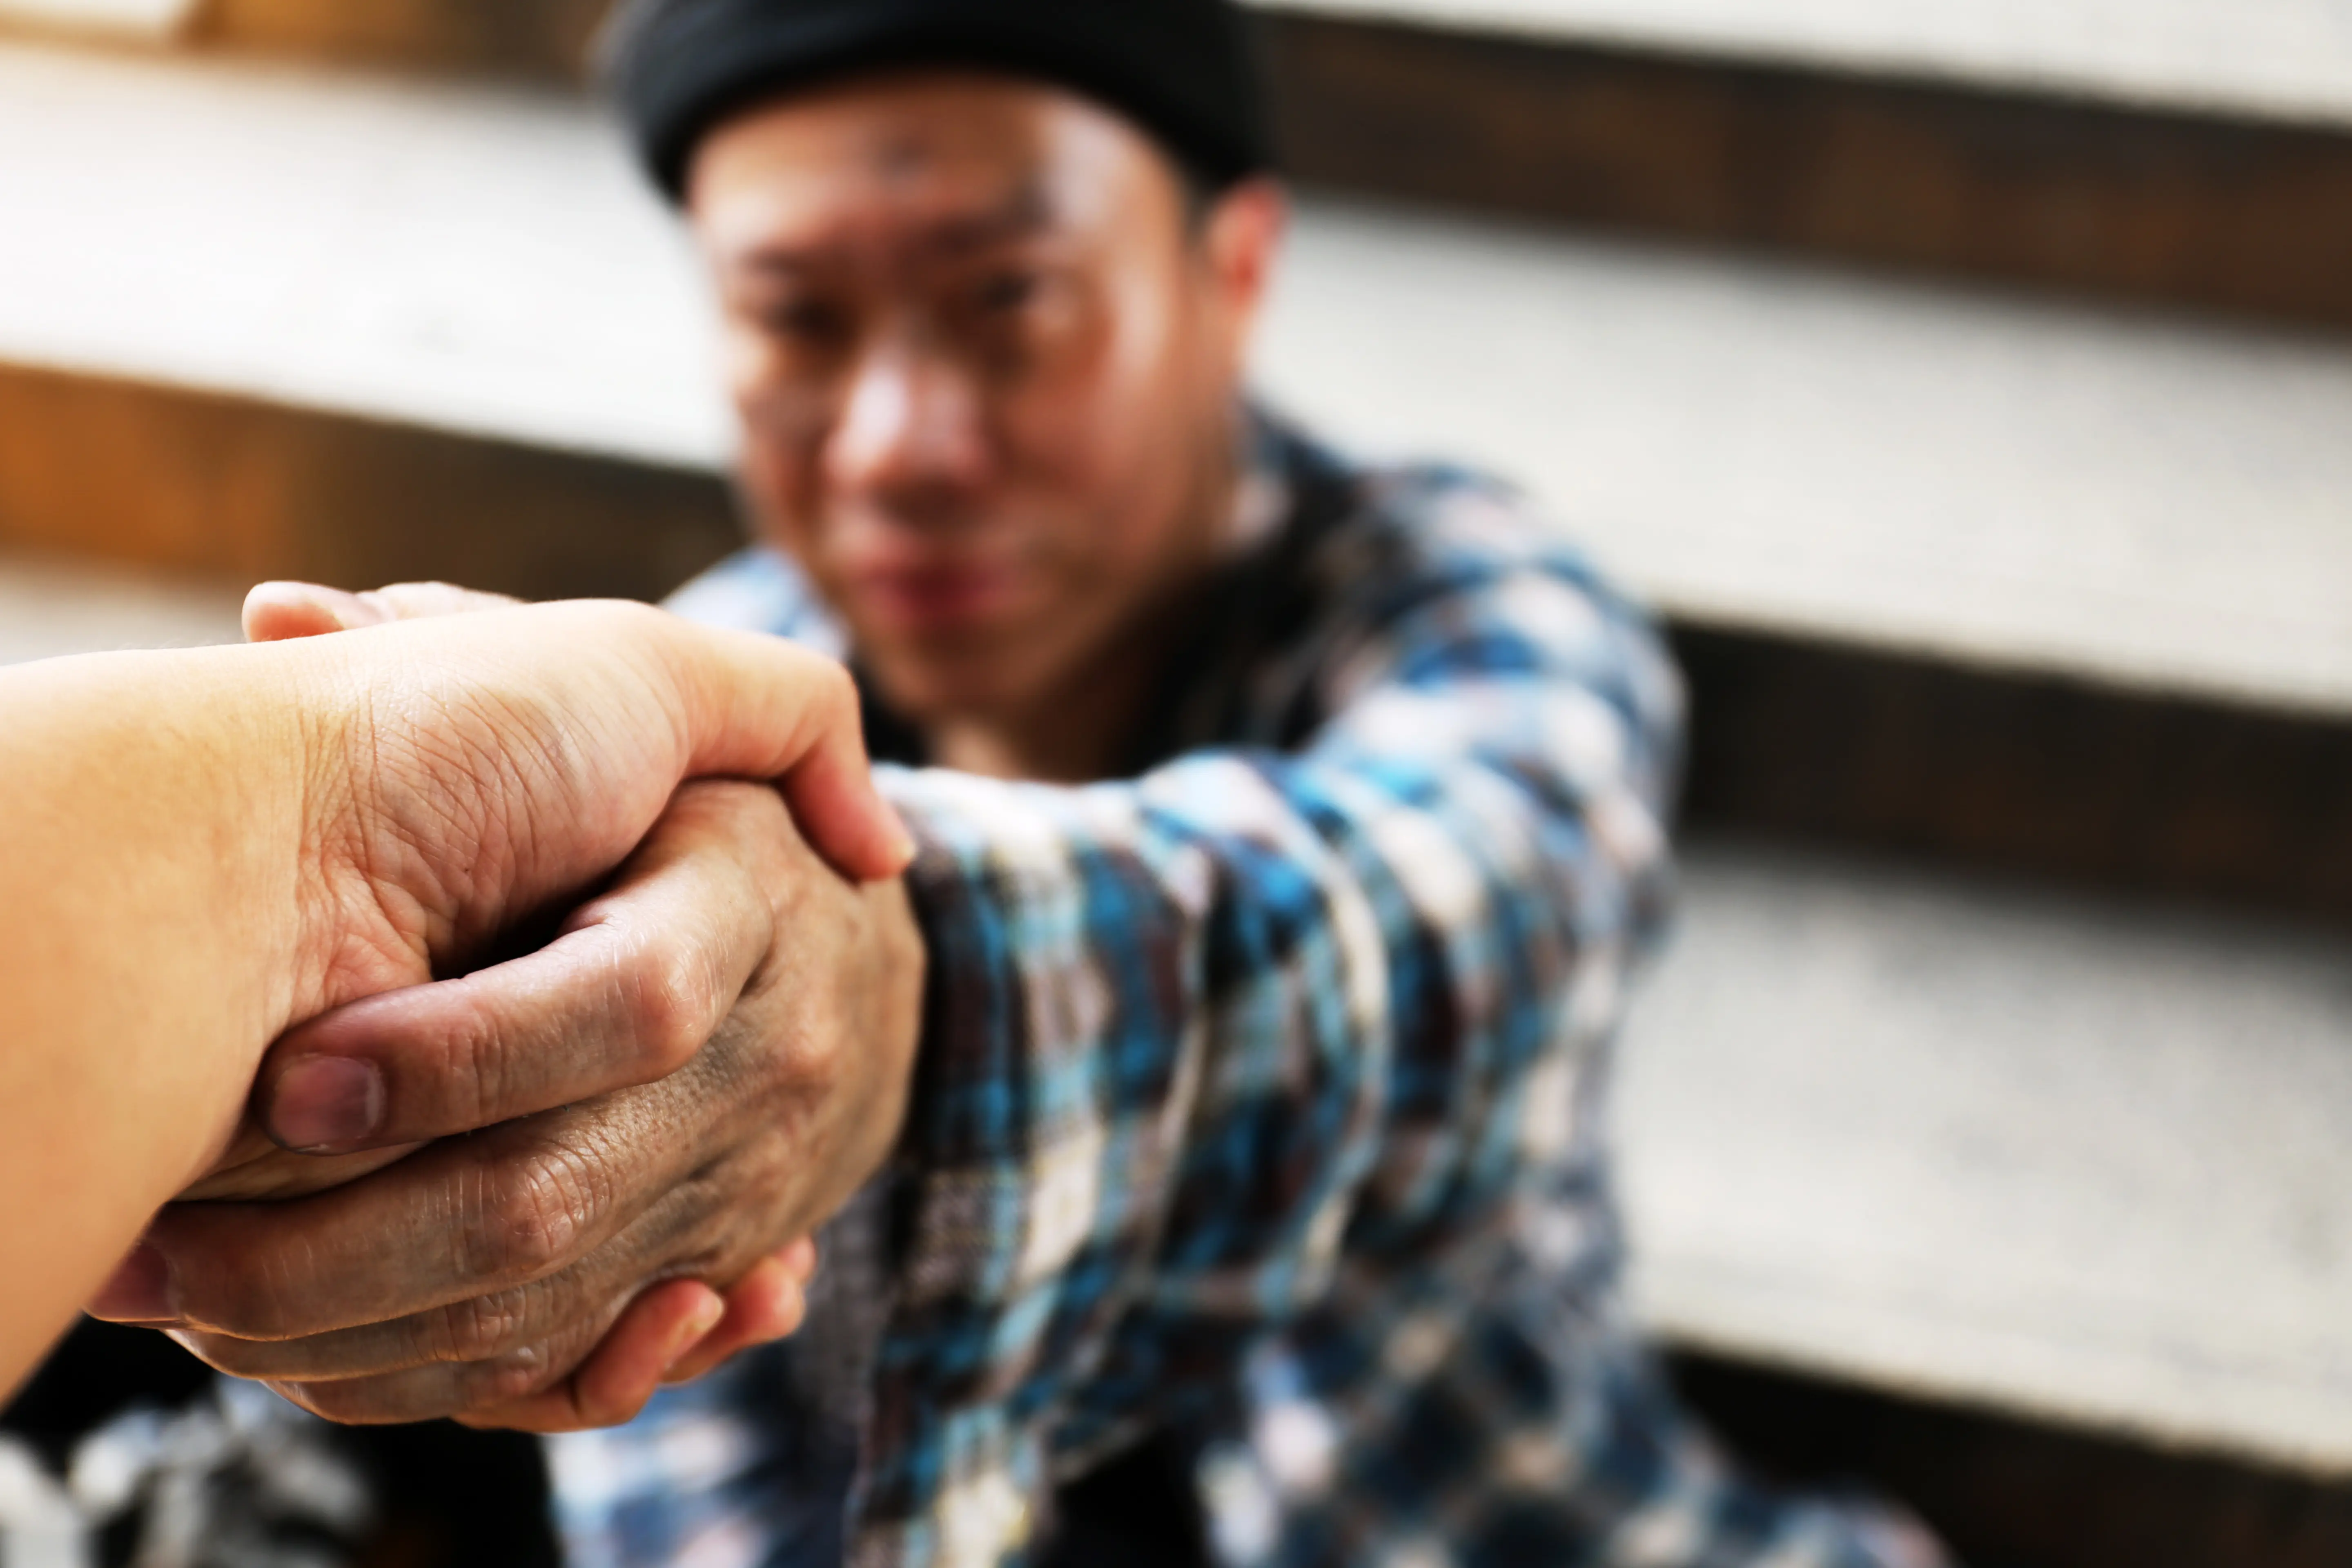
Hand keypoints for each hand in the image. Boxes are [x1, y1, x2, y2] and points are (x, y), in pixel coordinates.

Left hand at [101, 585, 927, 1432]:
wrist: (833, 953)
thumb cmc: (675, 794)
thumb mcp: (622, 682)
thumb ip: (481, 631)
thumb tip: (277, 611)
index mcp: (745, 903)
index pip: (624, 1007)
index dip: (454, 1056)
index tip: (292, 1081)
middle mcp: (773, 1052)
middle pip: (554, 1196)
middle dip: (349, 1242)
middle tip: (179, 1264)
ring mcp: (755, 1174)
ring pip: (551, 1305)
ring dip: (365, 1333)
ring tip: (202, 1318)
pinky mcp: (723, 1263)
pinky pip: (589, 1361)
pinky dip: (463, 1378)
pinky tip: (334, 1360)